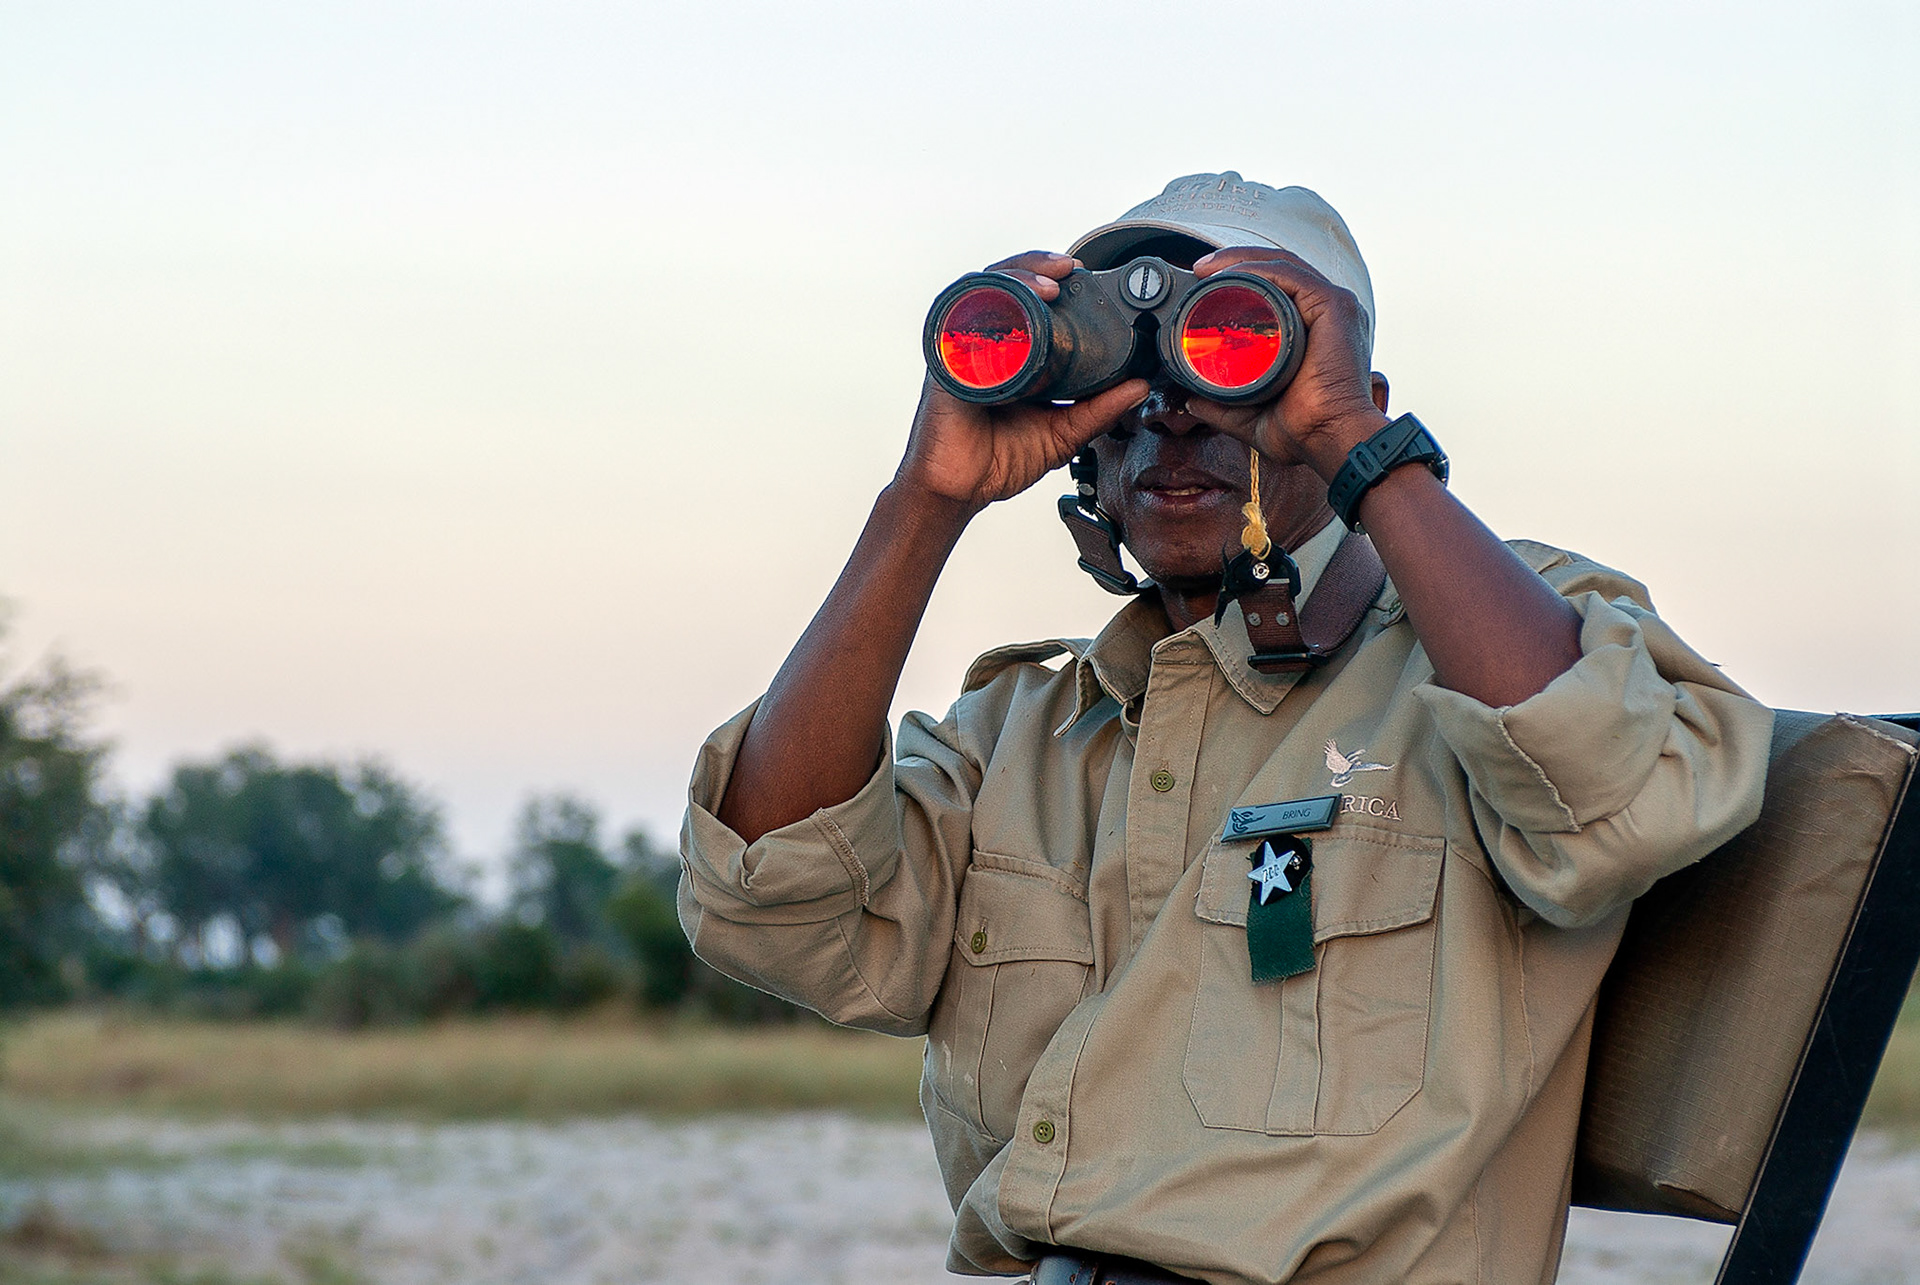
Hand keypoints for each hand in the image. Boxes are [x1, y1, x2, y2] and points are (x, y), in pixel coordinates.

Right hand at [896, 251, 1149, 512]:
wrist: (958, 491)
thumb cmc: (998, 461)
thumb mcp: (1062, 433)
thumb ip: (1099, 411)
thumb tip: (1139, 386)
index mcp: (1016, 354)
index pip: (1031, 301)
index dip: (1055, 280)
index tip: (1087, 276)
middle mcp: (987, 344)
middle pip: (1008, 284)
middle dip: (1039, 266)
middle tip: (1073, 269)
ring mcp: (964, 349)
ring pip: (986, 292)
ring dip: (1018, 278)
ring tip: (1051, 283)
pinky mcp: (947, 362)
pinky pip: (961, 321)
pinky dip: (986, 307)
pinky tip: (1011, 302)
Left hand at [1184, 247, 1388, 479]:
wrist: (1329, 438)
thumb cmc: (1304, 431)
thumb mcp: (1251, 416)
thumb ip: (1222, 407)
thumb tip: (1191, 401)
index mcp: (1313, 330)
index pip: (1276, 289)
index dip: (1241, 279)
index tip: (1204, 285)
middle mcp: (1326, 313)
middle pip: (1278, 270)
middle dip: (1235, 263)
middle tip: (1199, 271)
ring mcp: (1333, 306)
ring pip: (1282, 265)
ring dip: (1241, 260)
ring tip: (1206, 269)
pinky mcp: (1335, 306)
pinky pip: (1291, 275)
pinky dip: (1259, 269)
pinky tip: (1231, 273)